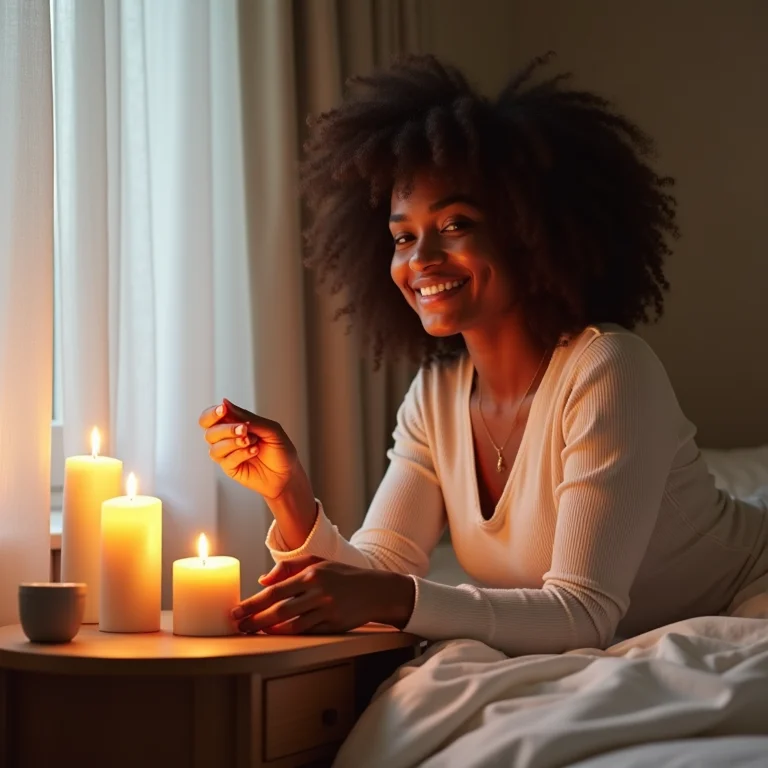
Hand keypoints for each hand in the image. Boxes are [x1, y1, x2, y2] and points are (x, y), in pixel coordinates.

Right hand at [198, 398, 297, 498]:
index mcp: (233, 424)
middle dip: (226, 429)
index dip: (212, 414)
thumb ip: (248, 418)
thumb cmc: (280, 449)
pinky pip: (226, 460)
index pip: (210, 417)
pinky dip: (241, 454)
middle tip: (244, 429)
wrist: (289, 474)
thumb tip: (224, 402)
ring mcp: (227, 455)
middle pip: (209, 432)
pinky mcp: (230, 469)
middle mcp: (226, 439)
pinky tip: (254, 451)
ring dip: (234, 442)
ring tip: (253, 442)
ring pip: (214, 448)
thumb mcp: (270, 429)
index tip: (223, 410)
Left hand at [233, 557, 387, 634]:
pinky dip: (289, 635)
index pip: (275, 591)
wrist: (376, 590)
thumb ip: (289, 567)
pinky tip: (276, 634)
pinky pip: (306, 632)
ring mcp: (327, 611)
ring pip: (291, 626)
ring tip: (252, 632)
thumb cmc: (342, 574)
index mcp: (312, 574)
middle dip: (255, 620)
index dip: (253, 603)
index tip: (236, 610)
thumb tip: (262, 580)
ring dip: (269, 630)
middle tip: (238, 626)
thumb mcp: (318, 561)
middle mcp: (319, 592)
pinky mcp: (334, 626)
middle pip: (279, 611)